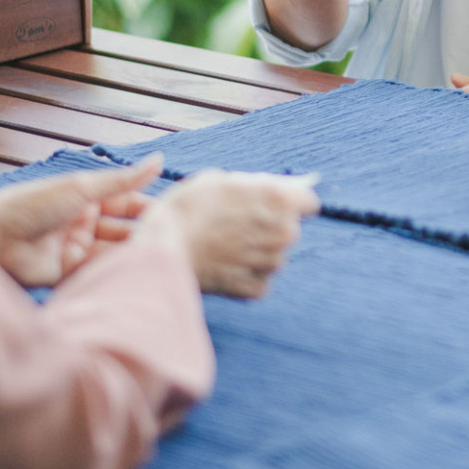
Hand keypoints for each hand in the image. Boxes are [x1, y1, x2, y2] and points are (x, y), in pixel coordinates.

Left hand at [0, 156, 163, 287]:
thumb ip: (122, 180)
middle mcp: (83, 222)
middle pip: (122, 228)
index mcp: (86, 197)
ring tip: (153, 256)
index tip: (172, 215)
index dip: (147, 207)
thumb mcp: (82, 188)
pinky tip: (130, 269)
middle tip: (169, 241)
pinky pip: (96, 270)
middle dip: (142, 233)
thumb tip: (158, 161)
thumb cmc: (32, 205)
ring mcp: (75, 248)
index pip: (126, 202)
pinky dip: (112, 269)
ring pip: (112, 250)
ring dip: (129, 252)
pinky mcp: (67, 272)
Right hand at [135, 169, 320, 298]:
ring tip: (222, 249)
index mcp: (279, 199)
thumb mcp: (218, 180)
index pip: (308, 203)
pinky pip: (259, 280)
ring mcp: (271, 263)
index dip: (290, 204)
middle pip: (288, 231)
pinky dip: (244, 277)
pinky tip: (221, 268)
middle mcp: (284, 232)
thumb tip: (267, 189)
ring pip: (274, 257)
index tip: (274, 208)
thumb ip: (251, 186)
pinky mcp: (256, 289)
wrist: (160, 251)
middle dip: (268, 229)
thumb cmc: (185, 209)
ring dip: (256, 254)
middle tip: (235, 228)